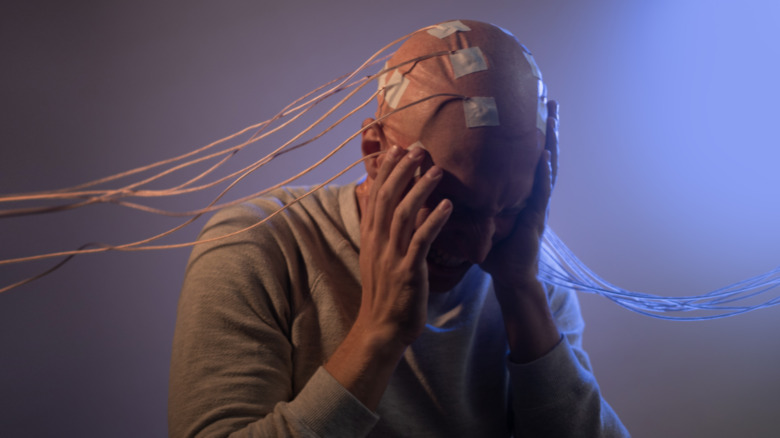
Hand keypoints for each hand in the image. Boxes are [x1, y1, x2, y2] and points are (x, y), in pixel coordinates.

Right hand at [356, 145, 451, 346]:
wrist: (381, 328)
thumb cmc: (385, 292)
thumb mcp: (378, 257)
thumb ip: (383, 232)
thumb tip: (390, 208)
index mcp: (371, 236)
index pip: (376, 195)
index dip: (386, 170)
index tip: (397, 148)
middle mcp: (378, 242)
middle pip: (387, 197)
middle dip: (402, 170)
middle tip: (418, 149)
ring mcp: (391, 256)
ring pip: (403, 214)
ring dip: (420, 189)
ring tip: (437, 170)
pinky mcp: (407, 271)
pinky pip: (421, 240)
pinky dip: (433, 220)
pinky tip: (447, 206)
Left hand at [481, 100, 558, 287]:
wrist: (509, 276)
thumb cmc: (495, 249)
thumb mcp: (480, 218)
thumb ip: (468, 199)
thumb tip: (442, 180)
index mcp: (521, 192)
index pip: (527, 157)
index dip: (531, 133)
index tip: (531, 106)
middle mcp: (533, 194)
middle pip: (543, 155)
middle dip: (548, 128)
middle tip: (551, 100)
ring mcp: (538, 205)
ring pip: (548, 168)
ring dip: (551, 142)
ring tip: (553, 117)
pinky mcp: (536, 219)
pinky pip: (541, 192)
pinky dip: (543, 173)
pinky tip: (544, 154)